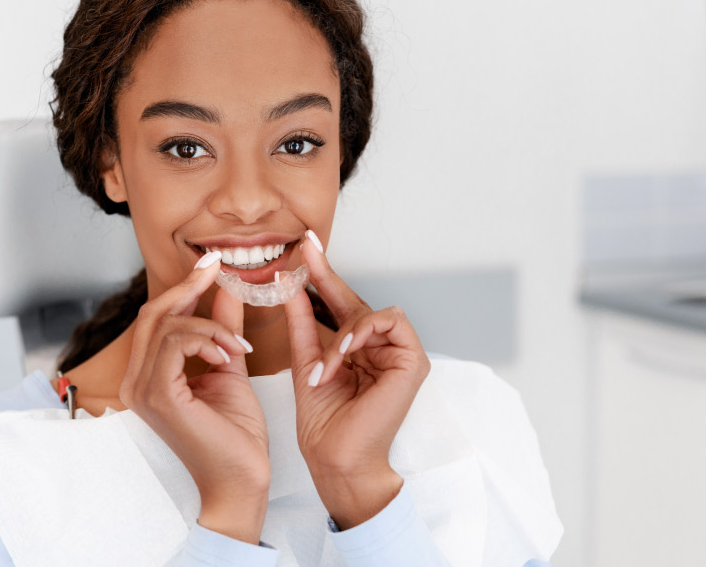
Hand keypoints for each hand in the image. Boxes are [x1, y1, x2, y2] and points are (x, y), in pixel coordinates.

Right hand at [119, 254, 270, 535]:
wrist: (241, 480)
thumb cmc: (235, 436)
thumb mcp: (229, 367)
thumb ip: (222, 330)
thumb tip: (227, 290)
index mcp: (149, 376)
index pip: (156, 319)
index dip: (183, 287)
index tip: (212, 264)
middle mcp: (136, 382)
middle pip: (153, 314)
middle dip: (189, 287)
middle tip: (219, 269)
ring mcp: (142, 389)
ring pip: (167, 325)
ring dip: (210, 325)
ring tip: (237, 346)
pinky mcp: (158, 396)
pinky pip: (176, 343)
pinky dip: (207, 338)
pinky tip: (229, 355)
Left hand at [282, 231, 430, 527]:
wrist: (335, 458)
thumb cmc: (324, 422)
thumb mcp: (306, 361)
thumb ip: (303, 322)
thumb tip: (291, 285)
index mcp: (357, 349)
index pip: (340, 305)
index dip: (323, 275)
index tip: (304, 247)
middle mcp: (381, 349)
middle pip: (356, 302)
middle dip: (328, 277)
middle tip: (306, 251)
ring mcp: (400, 354)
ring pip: (372, 312)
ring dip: (344, 331)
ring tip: (328, 362)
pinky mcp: (414, 361)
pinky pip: (389, 323)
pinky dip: (363, 333)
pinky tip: (345, 351)